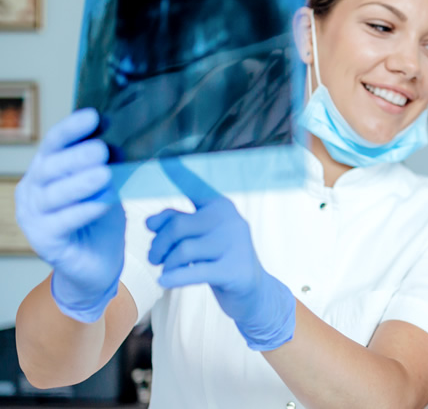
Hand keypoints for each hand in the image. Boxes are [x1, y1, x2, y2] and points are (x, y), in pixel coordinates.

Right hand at [15, 108, 125, 322]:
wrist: (98, 265)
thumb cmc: (100, 221)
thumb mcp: (107, 187)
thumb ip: (108, 166)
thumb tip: (123, 141)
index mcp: (45, 171)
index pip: (54, 143)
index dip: (71, 129)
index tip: (93, 116)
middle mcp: (32, 191)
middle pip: (50, 168)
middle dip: (76, 156)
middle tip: (101, 149)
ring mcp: (33, 217)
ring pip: (53, 195)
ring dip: (80, 183)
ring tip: (104, 174)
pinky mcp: (43, 240)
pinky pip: (62, 223)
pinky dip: (83, 211)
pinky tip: (102, 203)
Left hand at [146, 158, 294, 349]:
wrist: (255, 292)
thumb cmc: (222, 260)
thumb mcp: (202, 237)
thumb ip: (178, 223)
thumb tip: (149, 221)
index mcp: (222, 206)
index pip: (196, 186)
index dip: (181, 173)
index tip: (164, 159)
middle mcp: (231, 220)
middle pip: (178, 226)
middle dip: (158, 244)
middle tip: (153, 257)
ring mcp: (235, 244)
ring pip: (182, 251)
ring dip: (167, 264)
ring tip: (165, 271)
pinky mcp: (234, 270)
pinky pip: (193, 272)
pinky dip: (174, 277)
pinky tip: (164, 281)